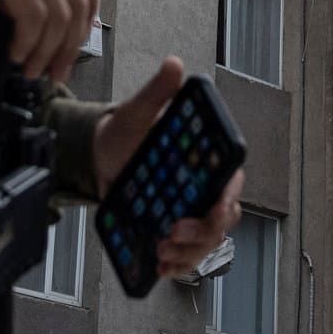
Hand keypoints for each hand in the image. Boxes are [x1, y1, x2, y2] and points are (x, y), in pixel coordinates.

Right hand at [0, 0, 99, 81]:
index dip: (90, 7)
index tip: (79, 33)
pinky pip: (32, 16)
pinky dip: (28, 41)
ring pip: (58, 15)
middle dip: (70, 43)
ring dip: (47, 50)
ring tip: (33, 67)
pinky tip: (17, 51)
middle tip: (58, 68)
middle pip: (77, 2)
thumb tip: (18, 2)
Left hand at [94, 57, 247, 279]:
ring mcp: (190, 210)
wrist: (101, 156)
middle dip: (202, 232)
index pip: (231, 180)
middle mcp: (204, 186)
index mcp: (206, 158)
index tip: (213, 208)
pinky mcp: (174, 228)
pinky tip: (162, 268)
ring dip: (189, 253)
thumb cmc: (125, 131)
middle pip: (222, 218)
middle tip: (172, 233)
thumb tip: (174, 65)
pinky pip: (187, 254)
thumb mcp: (137, 112)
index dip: (227, 198)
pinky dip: (178, 265)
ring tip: (162, 253)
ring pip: (206, 241)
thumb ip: (157, 92)